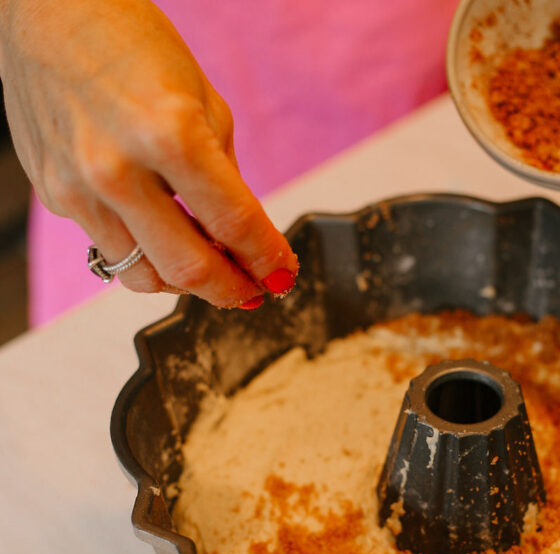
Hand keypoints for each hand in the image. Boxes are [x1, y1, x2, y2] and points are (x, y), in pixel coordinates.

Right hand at [0, 0, 297, 308]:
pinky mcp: (53, 197)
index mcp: (169, 135)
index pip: (234, 224)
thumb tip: (243, 237)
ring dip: (188, 282)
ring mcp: (77, 188)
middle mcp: (116, 170)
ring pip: (144, 276)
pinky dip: (147, 256)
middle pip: (188, 270)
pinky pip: (110, 251)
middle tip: (253, 290)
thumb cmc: (131, 43)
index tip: (282, 274)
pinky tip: (166, 238)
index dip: (267, 260)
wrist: (48, 10)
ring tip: (210, 266)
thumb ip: (226, 178)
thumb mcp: (207, 103)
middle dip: (232, 291)